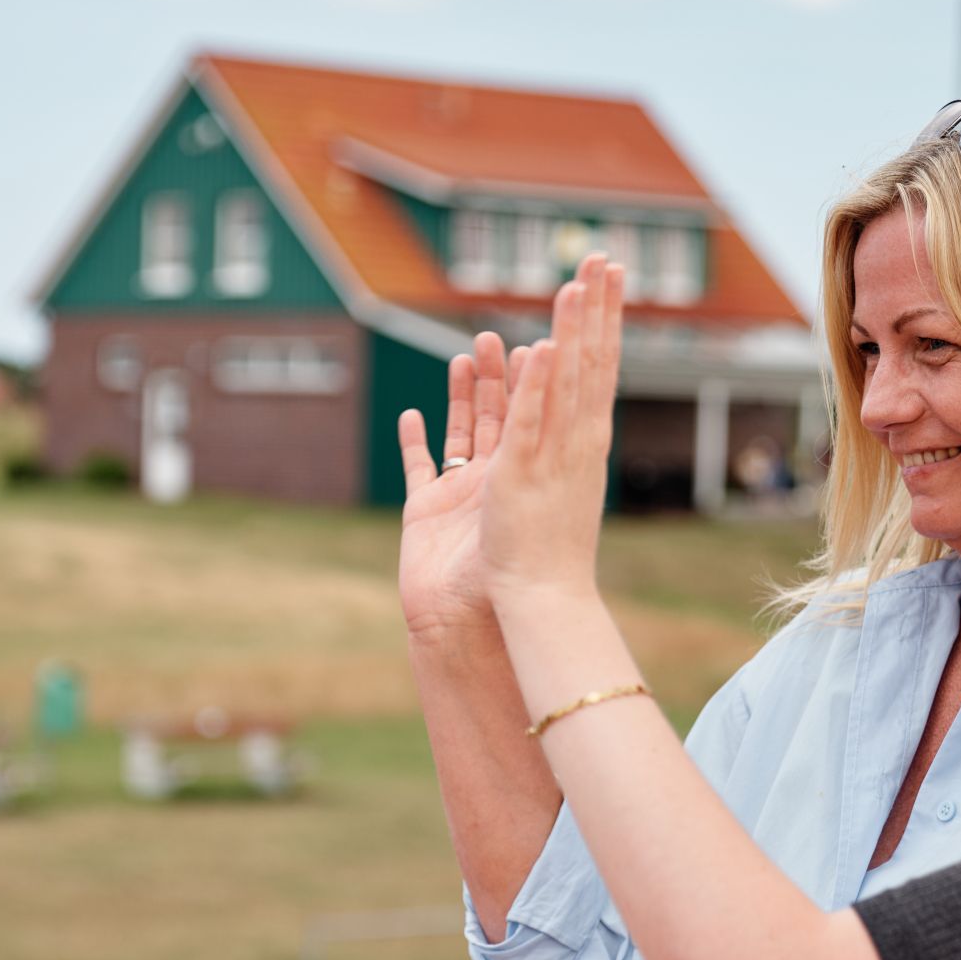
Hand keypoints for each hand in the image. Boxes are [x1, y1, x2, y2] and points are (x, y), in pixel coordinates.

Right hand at [397, 332, 524, 637]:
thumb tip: (549, 352)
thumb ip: (529, 416)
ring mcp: (461, 497)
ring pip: (462, 435)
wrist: (469, 621)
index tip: (535, 341)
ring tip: (461, 359)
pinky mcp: (425, 513)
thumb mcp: (520, 476)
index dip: (532, 377)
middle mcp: (498, 483)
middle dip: (493, 378)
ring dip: (460, 398)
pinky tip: (411, 415)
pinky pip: (420, 470)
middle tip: (489, 338)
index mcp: (528, 475)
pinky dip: (414, 443)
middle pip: (499, 418)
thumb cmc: (507, 558)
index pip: (534, 414)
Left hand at [478, 256, 623, 608]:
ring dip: (571, 333)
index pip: (599, 367)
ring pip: (565, 383)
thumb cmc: (552, 548)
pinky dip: (537, 386)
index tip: (608, 276)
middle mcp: (577, 441)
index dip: (604, 319)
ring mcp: (552, 456)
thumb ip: (565, 444)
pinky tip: (543, 347)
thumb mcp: (564, 483)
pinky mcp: (519, 475)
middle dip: (596, 309)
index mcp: (586, 440)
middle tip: (602, 257)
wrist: (547, 596)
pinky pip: (529, 423)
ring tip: (575, 285)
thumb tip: (573, 415)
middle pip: (590, 363)